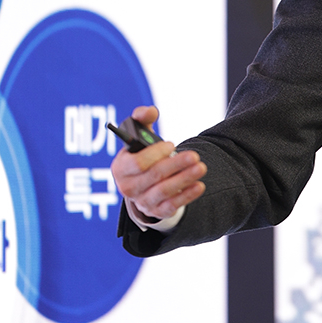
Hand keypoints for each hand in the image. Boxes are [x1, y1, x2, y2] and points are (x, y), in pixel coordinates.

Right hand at [111, 105, 205, 220]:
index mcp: (120, 168)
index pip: (137, 163)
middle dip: (176, 165)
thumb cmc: (142, 153)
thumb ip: (142, 118)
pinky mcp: (157, 211)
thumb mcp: (140, 135)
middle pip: (154, 176)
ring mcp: (142, 201)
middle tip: (194, 156)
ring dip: (184, 179)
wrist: (144, 182)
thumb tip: (150, 111)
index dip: (155, 154)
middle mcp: (128, 187)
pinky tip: (199, 186)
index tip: (171, 145)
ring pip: (164, 191)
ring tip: (201, 167)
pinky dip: (186, 196)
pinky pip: (172, 205)